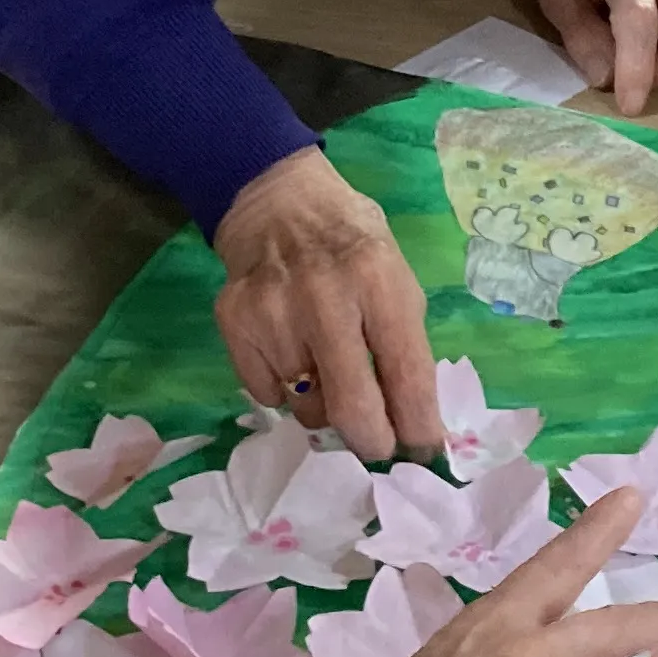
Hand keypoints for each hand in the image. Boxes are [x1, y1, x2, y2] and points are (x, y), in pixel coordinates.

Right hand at [213, 147, 443, 461]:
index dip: (418, 427)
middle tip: (378, 446)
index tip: (423, 453)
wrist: (278, 203)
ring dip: (324, 406)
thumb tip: (412, 421)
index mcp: (379, 281)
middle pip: (351, 407)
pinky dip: (284, 389)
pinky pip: (267, 394)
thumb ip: (404, 344)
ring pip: (306, 406)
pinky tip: (291, 350)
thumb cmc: (352, 245)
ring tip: (326, 369)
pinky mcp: (234, 322)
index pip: (406, 375)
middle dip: (372, 442)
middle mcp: (324, 297)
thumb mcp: (397, 278)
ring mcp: (273, 312)